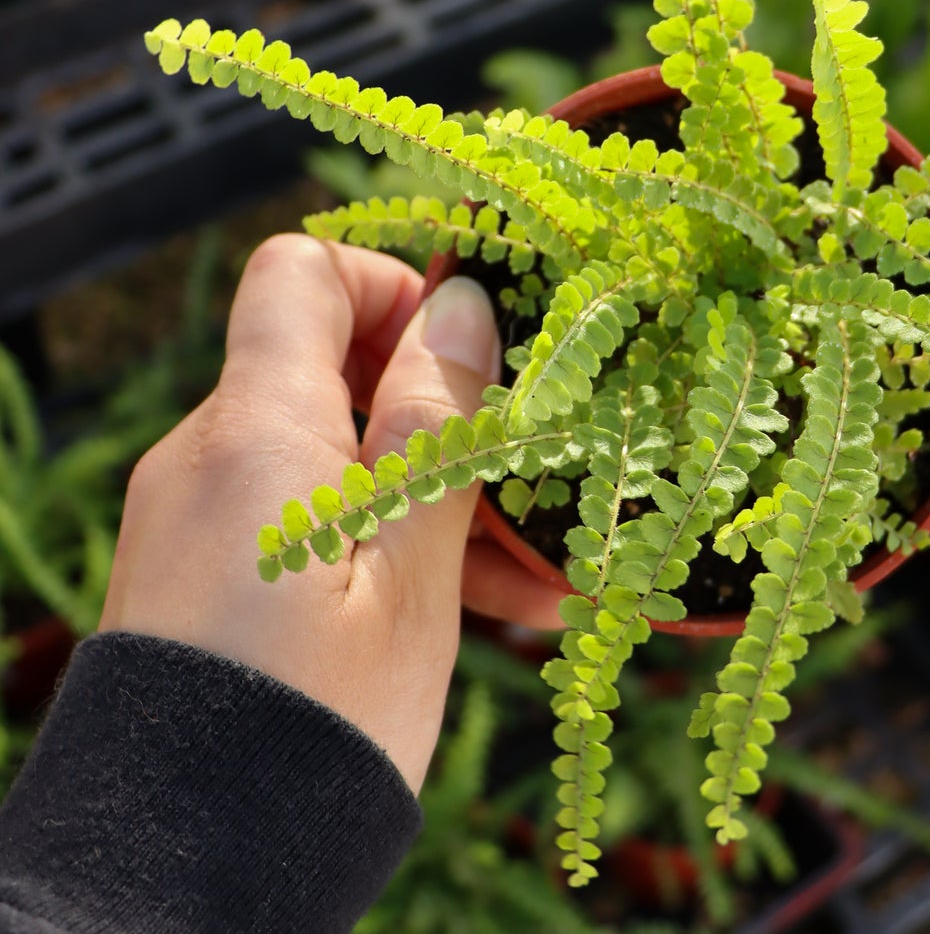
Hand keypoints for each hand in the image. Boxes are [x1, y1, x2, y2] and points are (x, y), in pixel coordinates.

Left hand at [100, 234, 562, 792]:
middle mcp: (211, 454)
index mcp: (256, 430)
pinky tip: (476, 607)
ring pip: (334, 450)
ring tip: (525, 578)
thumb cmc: (316, 724)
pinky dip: (382, 537)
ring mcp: (203, 515)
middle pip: (332, 365)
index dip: (390, 285)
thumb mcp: (412, 570)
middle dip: (438, 409)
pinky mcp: (208, 569)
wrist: (187, 876)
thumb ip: (438, 424)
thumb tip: (460, 303)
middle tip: (522, 478)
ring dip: (429, 490)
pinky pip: (306, 513)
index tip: (465, 351)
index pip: (303, 273)